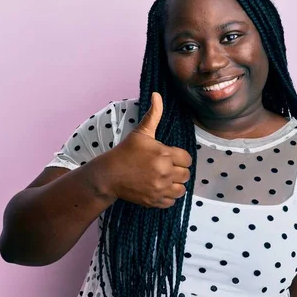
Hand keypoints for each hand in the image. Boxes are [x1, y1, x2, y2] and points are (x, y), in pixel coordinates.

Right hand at [105, 92, 192, 207]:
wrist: (108, 176)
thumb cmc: (125, 152)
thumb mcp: (141, 133)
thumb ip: (153, 114)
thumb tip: (157, 94)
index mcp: (164, 154)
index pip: (187, 159)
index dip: (180, 157)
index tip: (170, 157)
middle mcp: (165, 172)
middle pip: (186, 174)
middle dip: (178, 171)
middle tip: (166, 168)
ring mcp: (160, 188)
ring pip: (181, 189)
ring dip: (176, 185)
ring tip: (165, 179)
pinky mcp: (154, 201)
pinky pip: (172, 201)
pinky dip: (168, 197)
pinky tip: (159, 188)